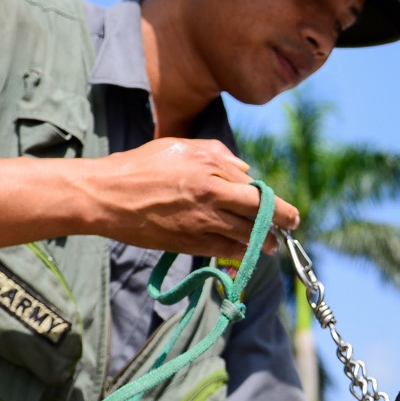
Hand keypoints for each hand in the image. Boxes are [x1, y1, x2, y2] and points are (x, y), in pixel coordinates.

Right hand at [80, 139, 299, 259]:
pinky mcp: (188, 244)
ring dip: (265, 243)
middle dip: (282, 222)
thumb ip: (218, 155)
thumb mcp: (180, 147)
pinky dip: (240, 253)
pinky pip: (225, 251)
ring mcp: (201, 224)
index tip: (286, 210)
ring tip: (273, 245)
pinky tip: (247, 252)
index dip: (274, 202)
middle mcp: (211, 199)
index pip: (256, 190)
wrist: (106, 197)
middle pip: (260, 214)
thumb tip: (246, 170)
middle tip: (293, 226)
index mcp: (211, 172)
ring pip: (247, 237)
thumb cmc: (141, 166)